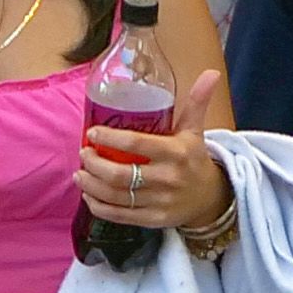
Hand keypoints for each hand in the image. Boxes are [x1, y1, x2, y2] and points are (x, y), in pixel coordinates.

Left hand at [77, 67, 227, 230]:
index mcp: (176, 153)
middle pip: (120, 175)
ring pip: (117, 196)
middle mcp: (167, 179)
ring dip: (92, 185)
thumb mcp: (195, 130)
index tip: (92, 133)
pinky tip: (89, 196)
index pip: (136, 144)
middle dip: (95, 164)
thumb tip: (211, 72)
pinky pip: (120, 216)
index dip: (110, 139)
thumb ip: (197, 102)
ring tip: (79, 174)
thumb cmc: (195, 159)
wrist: (212, 198)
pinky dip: (100, 207)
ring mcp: (160, 202)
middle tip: (83, 153)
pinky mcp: (154, 220)